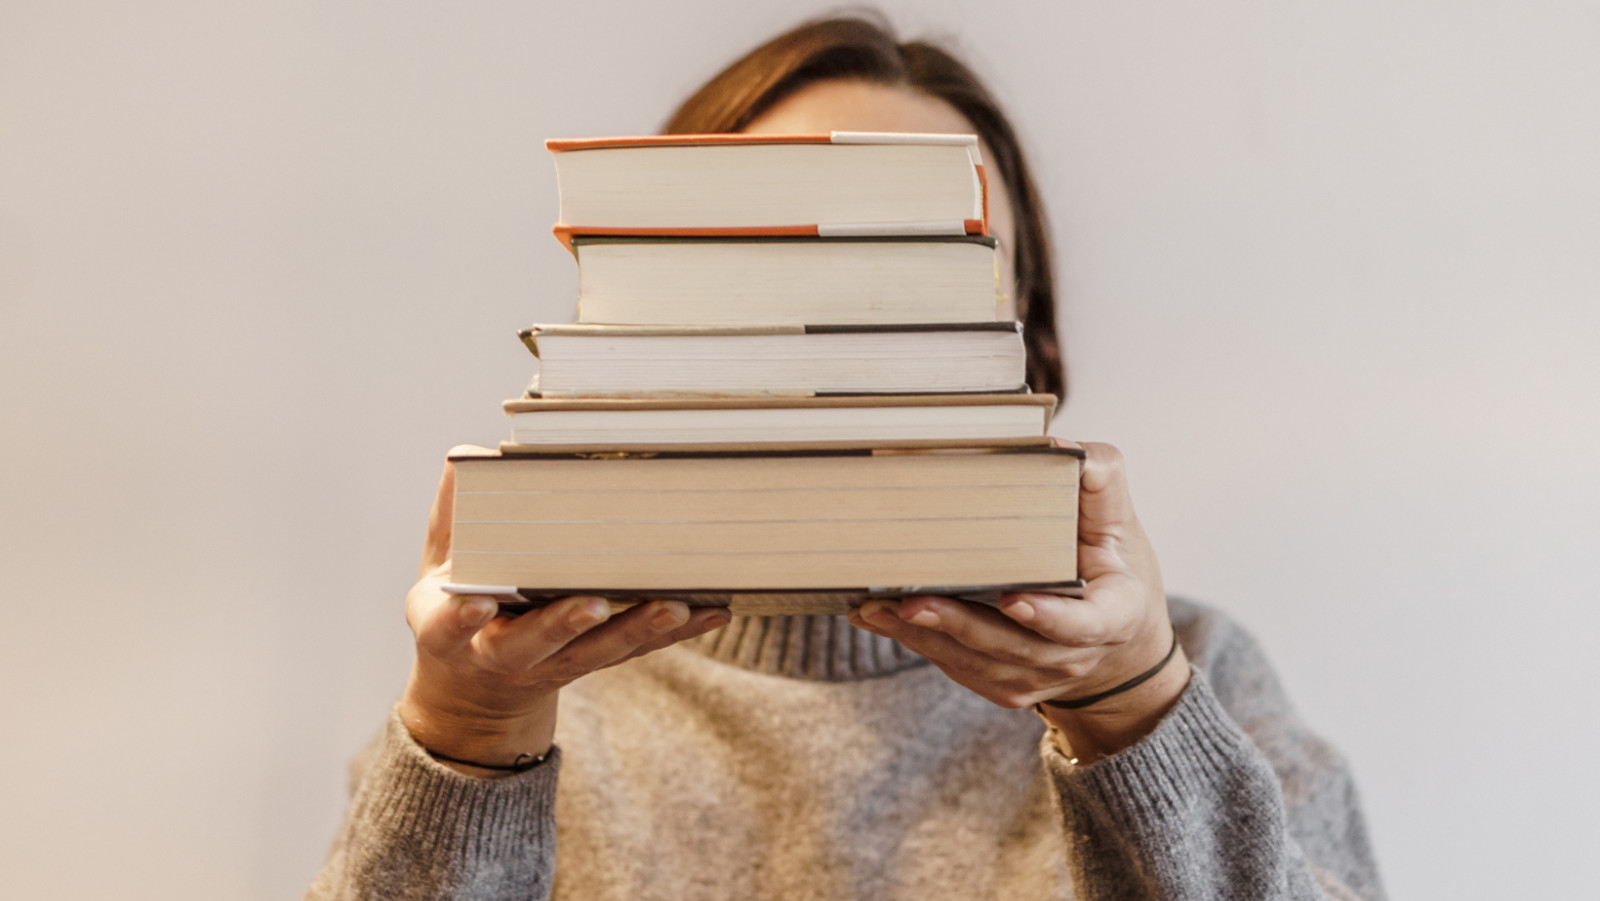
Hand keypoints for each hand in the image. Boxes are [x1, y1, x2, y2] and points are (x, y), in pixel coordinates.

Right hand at [397, 446, 732, 776]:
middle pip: (535, 643)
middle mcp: (505, 655)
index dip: (462, 617)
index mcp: (453, 632)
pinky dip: (675, 632)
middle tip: (592, 604)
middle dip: (564, 625)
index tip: (478, 602)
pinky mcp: (596, 662)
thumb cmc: (461, 602)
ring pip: (598, 651)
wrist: (477, 687)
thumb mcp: (439, 566)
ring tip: (673, 605)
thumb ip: (453, 514)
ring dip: (636, 628)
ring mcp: (555, 663)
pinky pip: (639, 649)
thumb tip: (471, 455)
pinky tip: (715, 612)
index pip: (451, 626)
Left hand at [846, 441, 1188, 760]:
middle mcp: (1071, 658)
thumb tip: (1058, 446)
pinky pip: (956, 666)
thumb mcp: (1121, 526)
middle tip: (910, 602)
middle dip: (958, 625)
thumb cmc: (1116, 574)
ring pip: (974, 661)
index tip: (1013, 599)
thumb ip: (1099, 484)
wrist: (1121, 648)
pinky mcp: (1002, 685)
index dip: (1048, 617)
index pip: (1081, 625)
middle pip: (1010, 647)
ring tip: (875, 608)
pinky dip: (916, 642)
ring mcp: (1034, 677)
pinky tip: (877, 618)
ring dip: (923, 636)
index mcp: (1111, 618)